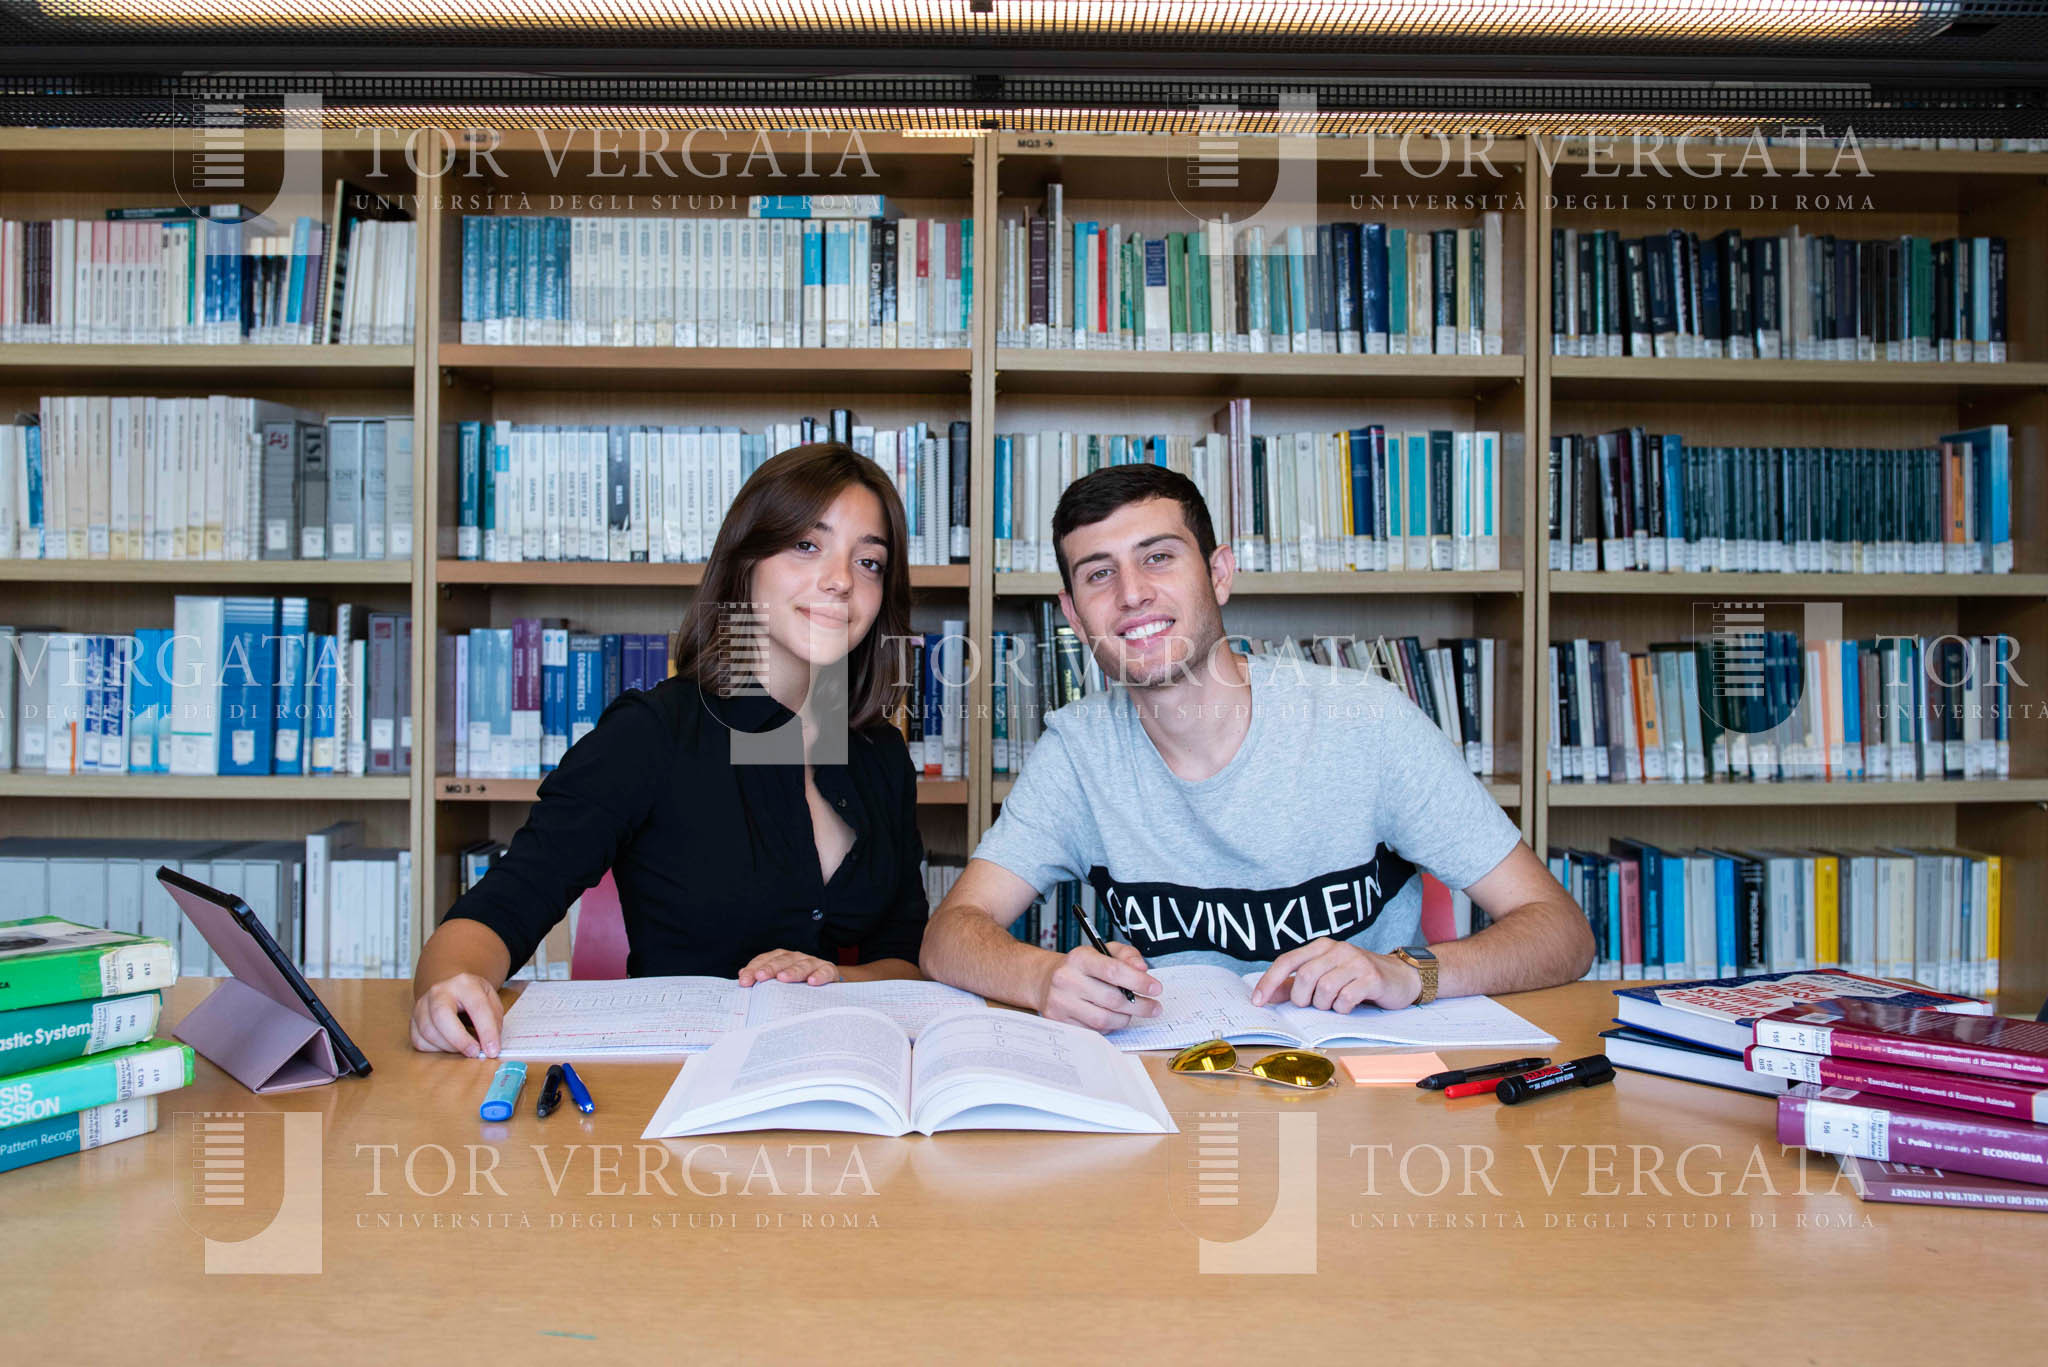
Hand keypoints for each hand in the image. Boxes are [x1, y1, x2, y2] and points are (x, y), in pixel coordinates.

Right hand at [411, 973, 505, 1057]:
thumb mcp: (490, 1000)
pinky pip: (420, 1041)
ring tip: (464, 1049)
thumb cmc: (473, 998)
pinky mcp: (413, 1021)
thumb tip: (491, 1046)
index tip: (493, 1050)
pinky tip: (449, 1046)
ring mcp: (422, 1005)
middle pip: (442, 1016)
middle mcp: (439, 991)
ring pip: (429, 1032)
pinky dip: (436, 1049)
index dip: (486, 1031)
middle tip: (474, 1053)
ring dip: (450, 1047)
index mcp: (464, 983)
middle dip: (460, 1040)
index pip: (477, 1007)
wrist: (450, 989)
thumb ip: (494, 1021)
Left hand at [738, 949, 841, 986]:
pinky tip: (812, 982)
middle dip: (770, 968)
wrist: (828, 989)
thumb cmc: (798, 987)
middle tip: (760, 977)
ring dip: (792, 970)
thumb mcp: (780, 984)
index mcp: (782, 959)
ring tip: (783, 978)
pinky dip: (819, 975)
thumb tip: (742, 976)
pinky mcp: (829, 971)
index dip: (754, 968)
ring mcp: (813, 963)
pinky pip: (825, 971)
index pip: (766, 959)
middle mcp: (797, 958)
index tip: (744, 981)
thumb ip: (762, 979)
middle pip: (782, 960)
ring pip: (802, 964)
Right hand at [1039, 942, 1162, 1032]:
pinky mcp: (1059, 1022)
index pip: (1113, 970)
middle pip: (1112, 999)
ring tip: (1132, 1012)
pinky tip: (1111, 1017)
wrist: (1046, 981)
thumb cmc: (1083, 967)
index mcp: (1079, 958)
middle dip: (1140, 1006)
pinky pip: (1094, 1031)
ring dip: (1125, 1018)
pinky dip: (1109, 1026)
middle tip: (1154, 1007)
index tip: (1156, 988)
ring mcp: (1060, 1003)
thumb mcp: (1104, 951)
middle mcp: (1066, 979)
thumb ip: (1127, 955)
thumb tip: (1142, 970)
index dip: (1138, 981)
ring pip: (1104, 1019)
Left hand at [1250, 939, 1421, 1013]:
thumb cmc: (1356, 978)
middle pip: (1305, 977)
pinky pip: (1346, 998)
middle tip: (1312, 1005)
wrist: (1399, 977)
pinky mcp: (1371, 978)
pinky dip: (1342, 1008)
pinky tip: (1348, 1006)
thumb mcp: (1324, 977)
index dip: (1269, 982)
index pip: (1287, 961)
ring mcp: (1356, 962)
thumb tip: (1266, 996)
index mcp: (1321, 947)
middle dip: (1303, 999)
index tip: (1258, 1001)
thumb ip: (1295, 985)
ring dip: (1325, 1005)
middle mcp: (1337, 949)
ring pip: (1325, 989)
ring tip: (1334, 1005)